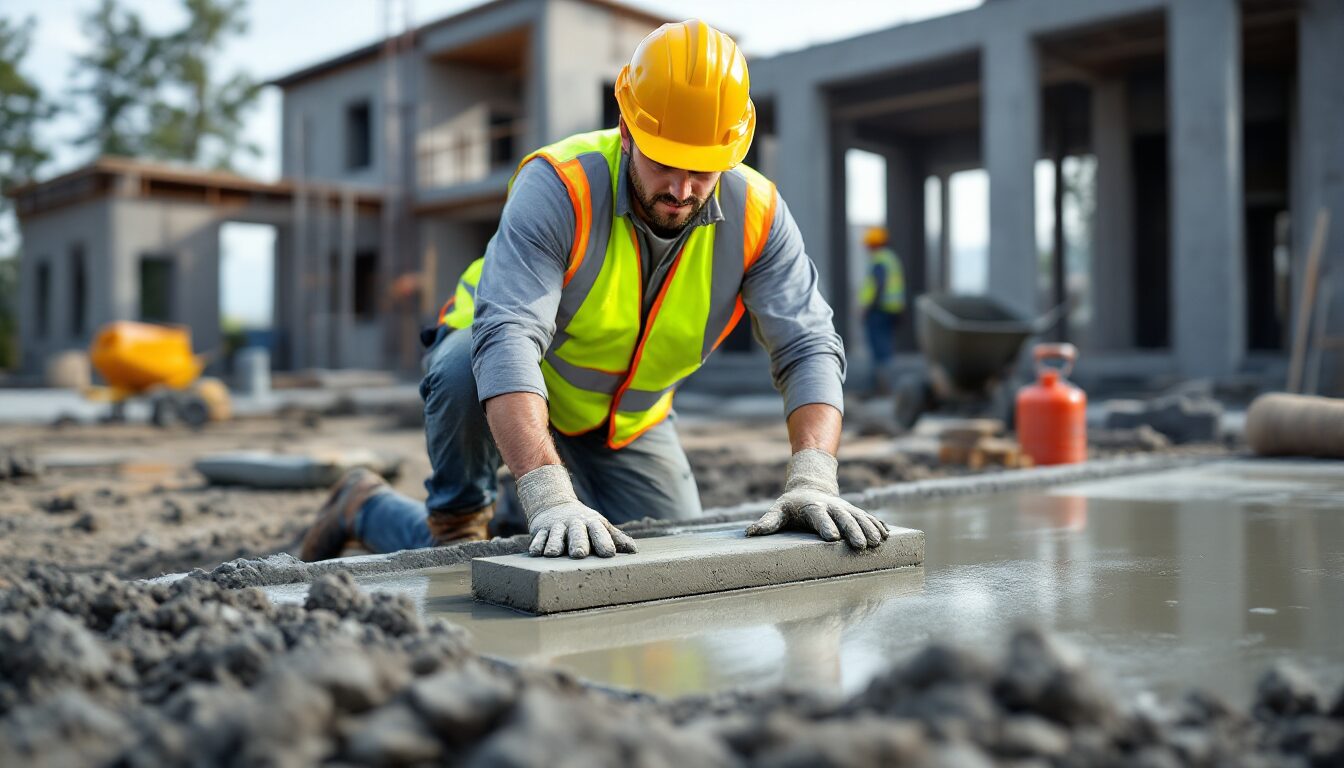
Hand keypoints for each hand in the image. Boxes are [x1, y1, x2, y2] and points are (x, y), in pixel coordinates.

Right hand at [516, 464, 636, 557]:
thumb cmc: (583, 522)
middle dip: (578, 543)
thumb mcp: (599, 526)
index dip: (604, 542)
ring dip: (554, 544)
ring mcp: (556, 527)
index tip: (609, 553)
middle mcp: (574, 524)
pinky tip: (536, 553)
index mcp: (591, 523)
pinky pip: (538, 538)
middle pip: (577, 534)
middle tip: (580, 554)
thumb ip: (616, 537)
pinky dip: (536, 544)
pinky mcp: (540, 530)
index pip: (599, 532)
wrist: (553, 504)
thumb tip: (634, 550)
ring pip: (555, 535)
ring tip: (553, 554)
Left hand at [746, 448, 888, 549]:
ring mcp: (845, 508)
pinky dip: (878, 526)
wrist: (810, 488)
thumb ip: (767, 522)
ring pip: (860, 518)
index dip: (825, 526)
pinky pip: (869, 518)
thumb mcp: (778, 511)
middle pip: (844, 518)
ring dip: (870, 529)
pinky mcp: (854, 512)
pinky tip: (888, 536)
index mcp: (812, 507)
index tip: (832, 538)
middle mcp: (831, 507)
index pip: (819, 517)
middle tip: (861, 546)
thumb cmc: (791, 507)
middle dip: (853, 531)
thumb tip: (750, 533)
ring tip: (879, 543)